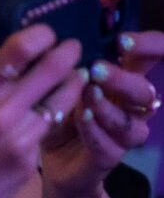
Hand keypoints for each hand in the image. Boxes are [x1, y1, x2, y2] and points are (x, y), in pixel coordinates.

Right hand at [0, 24, 80, 197]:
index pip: (22, 47)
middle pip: (54, 68)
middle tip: (72, 48)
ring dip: (71, 85)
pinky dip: (54, 117)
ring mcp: (19, 138)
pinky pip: (48, 130)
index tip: (44, 35)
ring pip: (62, 101)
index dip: (41, 35)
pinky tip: (51, 112)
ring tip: (73, 78)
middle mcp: (2, 110)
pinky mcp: (29, 161)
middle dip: (68, 53)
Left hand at [41, 31, 163, 196]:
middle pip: (145, 91)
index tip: (124, 41)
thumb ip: (67, 66)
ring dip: (108, 106)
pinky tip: (81, 117)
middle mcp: (130, 107)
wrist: (47, 156)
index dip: (150, 47)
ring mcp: (122, 133)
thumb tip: (64, 43)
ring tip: (87, 95)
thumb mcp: (57, 84)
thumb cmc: (57, 112)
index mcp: (122, 82)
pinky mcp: (109, 156)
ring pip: (132, 121)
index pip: (149, 60)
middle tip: (97, 70)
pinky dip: (94, 129)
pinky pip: (110, 145)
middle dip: (123, 79)